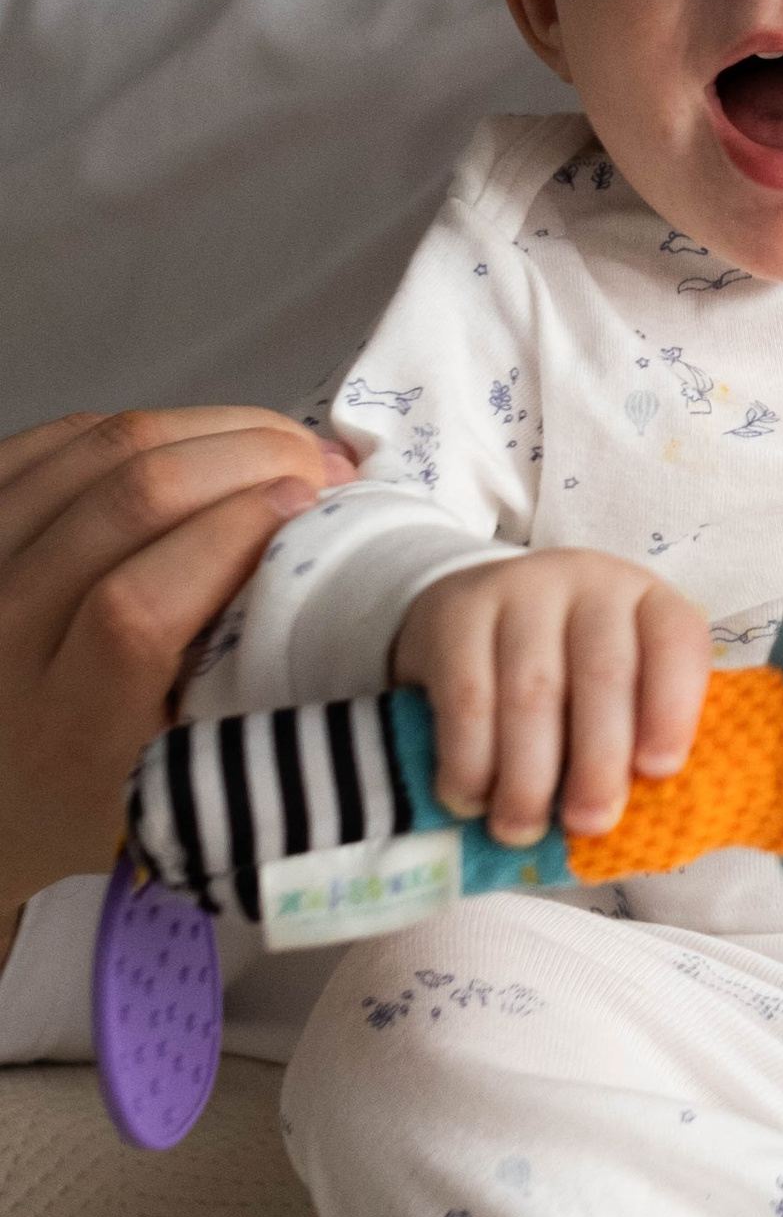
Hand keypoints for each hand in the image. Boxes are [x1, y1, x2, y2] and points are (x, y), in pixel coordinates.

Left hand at [0, 407, 351, 924]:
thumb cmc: (95, 792)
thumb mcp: (178, 780)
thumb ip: (240, 688)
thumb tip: (317, 555)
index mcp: (66, 721)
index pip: (138, 604)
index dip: (236, 532)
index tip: (311, 506)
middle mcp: (3, 634)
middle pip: (127, 500)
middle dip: (245, 455)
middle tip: (315, 461)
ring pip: (99, 447)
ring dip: (208, 426)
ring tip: (274, 441)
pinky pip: (60, 435)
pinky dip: (145, 425)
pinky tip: (198, 440)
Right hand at [395, 552, 710, 848]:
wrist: (471, 610)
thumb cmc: (564, 668)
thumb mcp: (615, 682)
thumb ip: (635, 731)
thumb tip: (638, 817)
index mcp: (647, 601)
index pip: (676, 642)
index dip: (673, 708)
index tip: (659, 771)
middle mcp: (589, 582)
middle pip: (603, 674)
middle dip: (598, 762)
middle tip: (588, 824)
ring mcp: (520, 589)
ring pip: (532, 693)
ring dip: (528, 776)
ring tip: (521, 828)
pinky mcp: (456, 613)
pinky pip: (467, 697)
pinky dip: (470, 759)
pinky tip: (471, 798)